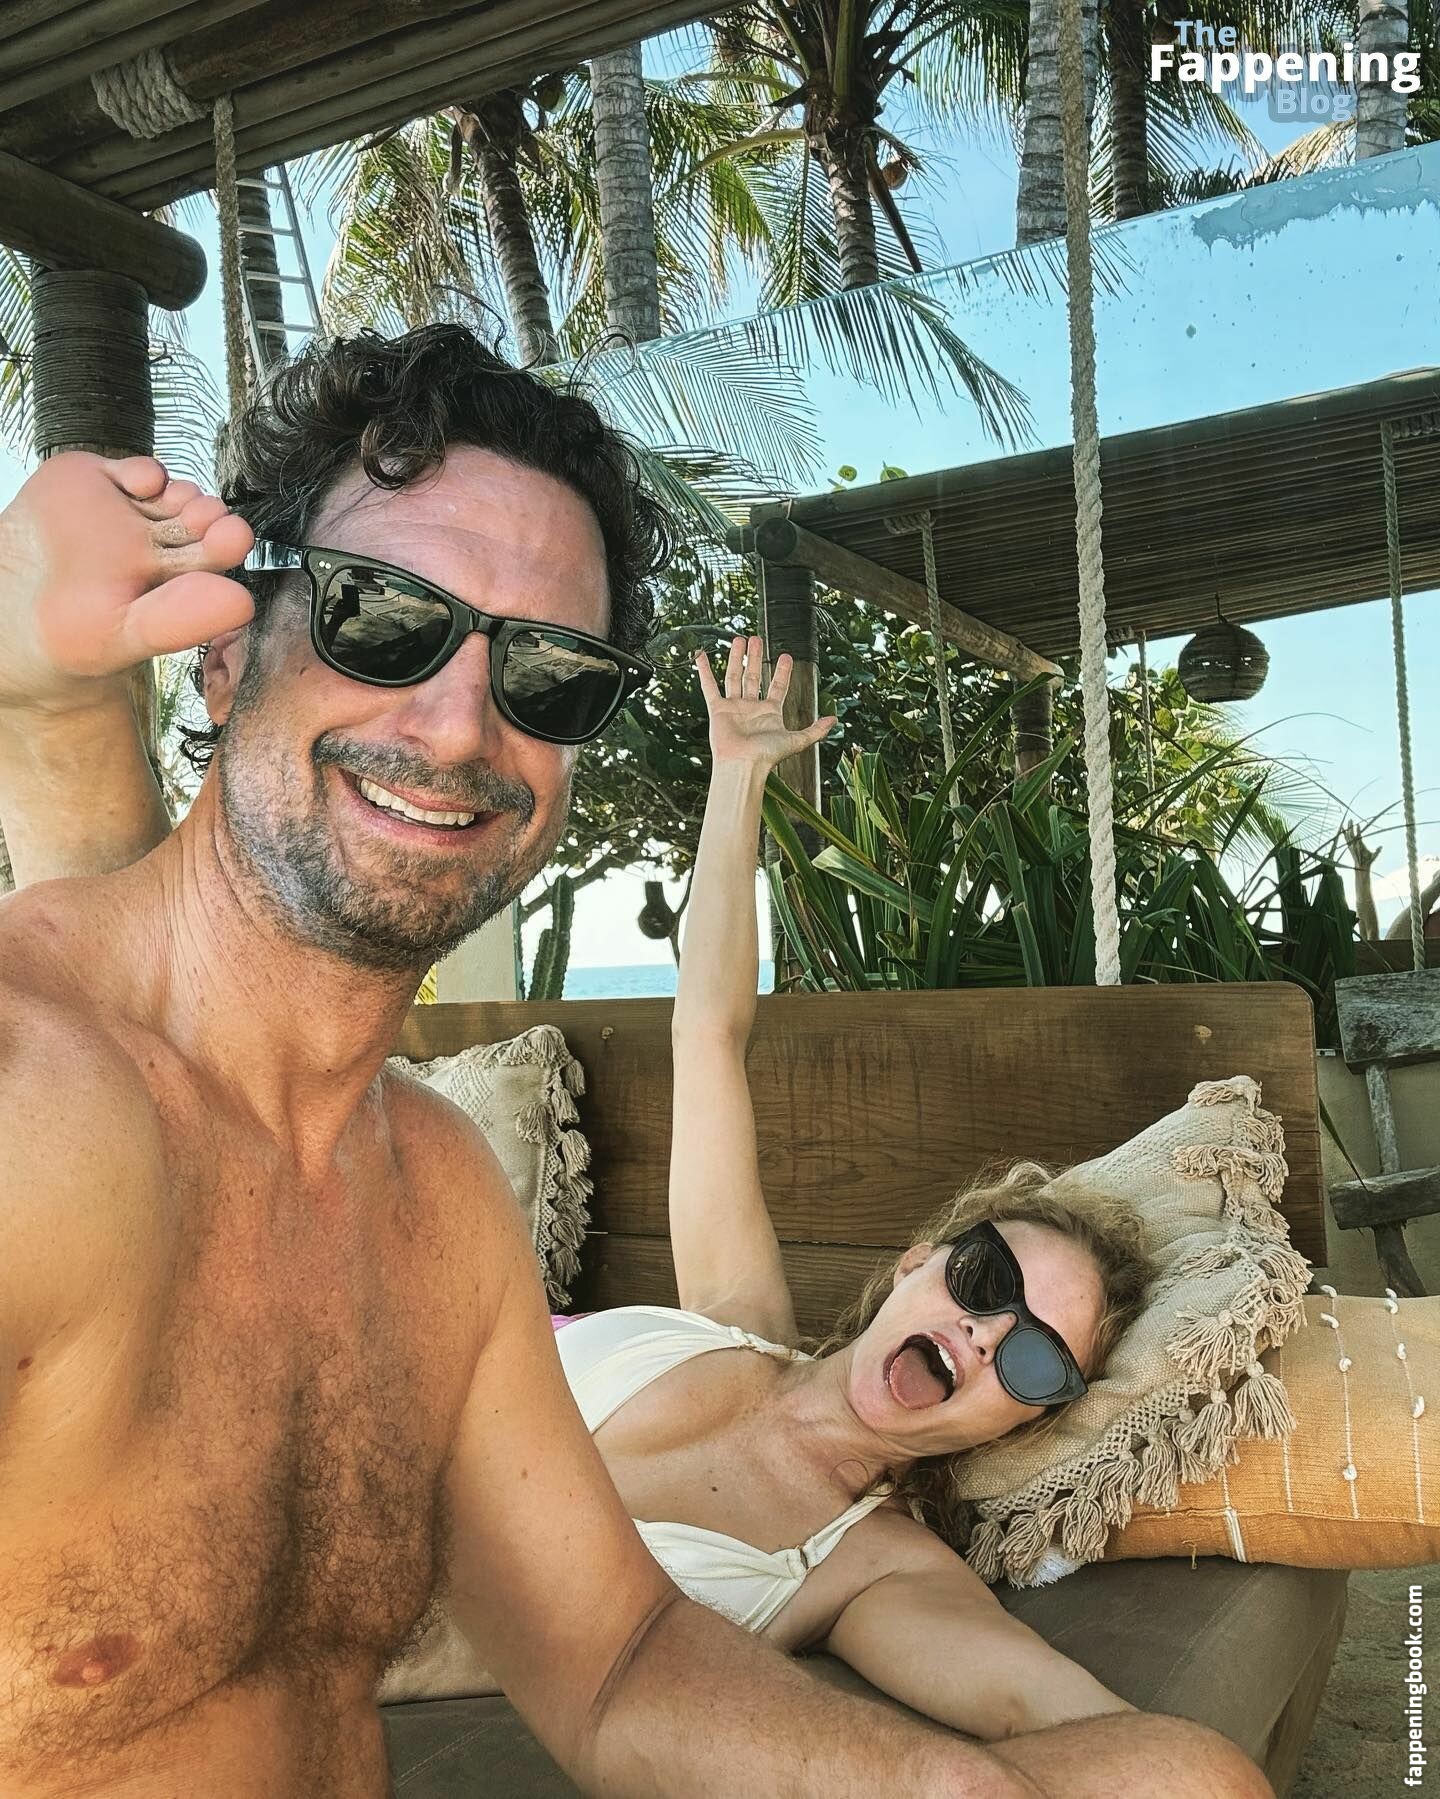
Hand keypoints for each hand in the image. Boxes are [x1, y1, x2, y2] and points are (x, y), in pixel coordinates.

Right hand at [0, 452, 253, 714]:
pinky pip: (137, 469)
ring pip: (174, 493)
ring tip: (184, 507)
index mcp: (179, 581)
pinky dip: (148, 472)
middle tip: (220, 523)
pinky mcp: (103, 481)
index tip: (232, 539)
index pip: (213, 560)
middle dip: (213, 518)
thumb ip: (182, 620)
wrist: (13, 607)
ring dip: (186, 495)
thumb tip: (243, 602)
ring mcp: (135, 510)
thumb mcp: (128, 635)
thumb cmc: (76, 633)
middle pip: (201, 522)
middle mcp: (164, 543)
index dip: (226, 546)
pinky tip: (146, 484)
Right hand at [695, 635, 835, 773]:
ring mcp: (733, 707)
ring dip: (737, 658)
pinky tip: (702, 656)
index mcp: (770, 712)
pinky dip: (704, 671)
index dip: (782, 672)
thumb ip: (816, 730)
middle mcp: (751, 707)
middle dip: (756, 657)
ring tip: (739, 639)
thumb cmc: (767, 755)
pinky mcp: (718, 709)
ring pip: (734, 676)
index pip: (777, 686)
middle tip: (756, 638)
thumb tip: (834, 721)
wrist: (743, 764)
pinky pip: (710, 687)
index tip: (785, 656)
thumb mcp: (797, 740)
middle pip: (753, 676)